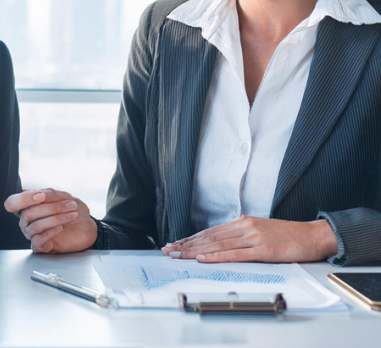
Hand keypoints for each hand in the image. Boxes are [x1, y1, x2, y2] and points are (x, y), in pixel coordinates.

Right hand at [4, 189, 97, 252]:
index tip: (41, 196)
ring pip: (35, 226)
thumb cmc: (73, 209)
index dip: (23, 199)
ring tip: (71, 215)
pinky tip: (61, 227)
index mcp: (29, 205)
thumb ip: (50, 194)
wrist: (86, 226)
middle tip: (70, 204)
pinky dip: (51, 231)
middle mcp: (27, 220)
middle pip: (28, 213)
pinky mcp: (40, 246)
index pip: (12, 203)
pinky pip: (38, 240)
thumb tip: (38, 194)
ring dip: (56, 219)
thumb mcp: (64, 196)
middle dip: (51, 208)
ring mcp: (32, 233)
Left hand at [161, 216, 337, 262]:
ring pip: (217, 245)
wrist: (312, 236)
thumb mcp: (260, 232)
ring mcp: (253, 237)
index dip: (190, 238)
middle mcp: (244, 226)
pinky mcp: (263, 250)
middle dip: (186, 244)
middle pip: (209, 237)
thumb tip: (221, 246)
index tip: (175, 244)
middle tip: (168, 250)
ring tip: (178, 255)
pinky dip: (217, 256)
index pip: (210, 232)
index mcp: (243, 222)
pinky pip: (235, 254)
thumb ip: (241, 237)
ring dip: (195, 251)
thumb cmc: (287, 237)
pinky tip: (204, 258)